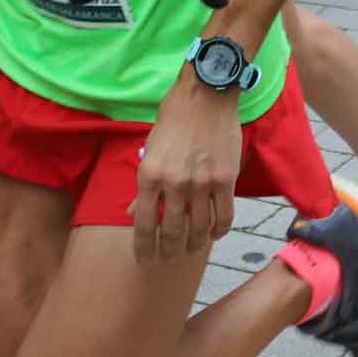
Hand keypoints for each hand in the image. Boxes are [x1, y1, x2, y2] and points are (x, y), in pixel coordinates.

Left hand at [133, 79, 241, 263]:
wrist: (205, 96)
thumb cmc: (174, 120)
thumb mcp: (150, 151)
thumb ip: (144, 186)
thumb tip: (132, 213)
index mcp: (149, 176)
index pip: (144, 224)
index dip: (143, 248)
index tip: (144, 260)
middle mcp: (174, 183)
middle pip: (171, 232)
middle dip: (168, 251)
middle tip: (168, 259)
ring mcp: (201, 183)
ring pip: (199, 228)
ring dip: (194, 244)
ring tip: (191, 249)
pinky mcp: (225, 179)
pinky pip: (224, 216)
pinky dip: (219, 230)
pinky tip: (214, 234)